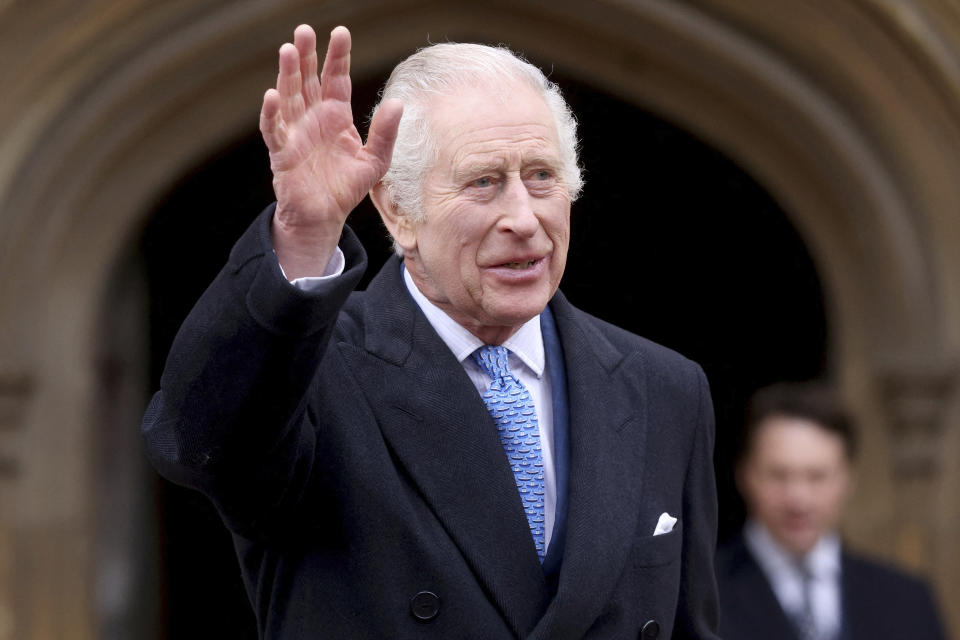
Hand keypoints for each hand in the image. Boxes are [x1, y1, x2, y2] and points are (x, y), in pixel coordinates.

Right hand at [260, 25, 402, 278]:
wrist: (324, 216)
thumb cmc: (347, 187)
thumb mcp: (375, 161)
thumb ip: (385, 133)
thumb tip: (398, 103)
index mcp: (336, 116)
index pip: (336, 79)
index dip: (337, 57)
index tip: (341, 33)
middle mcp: (313, 118)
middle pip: (308, 80)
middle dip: (307, 56)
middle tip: (304, 30)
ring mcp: (295, 132)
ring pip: (288, 97)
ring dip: (287, 74)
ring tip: (289, 50)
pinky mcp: (282, 152)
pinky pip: (273, 129)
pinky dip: (271, 113)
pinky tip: (272, 95)